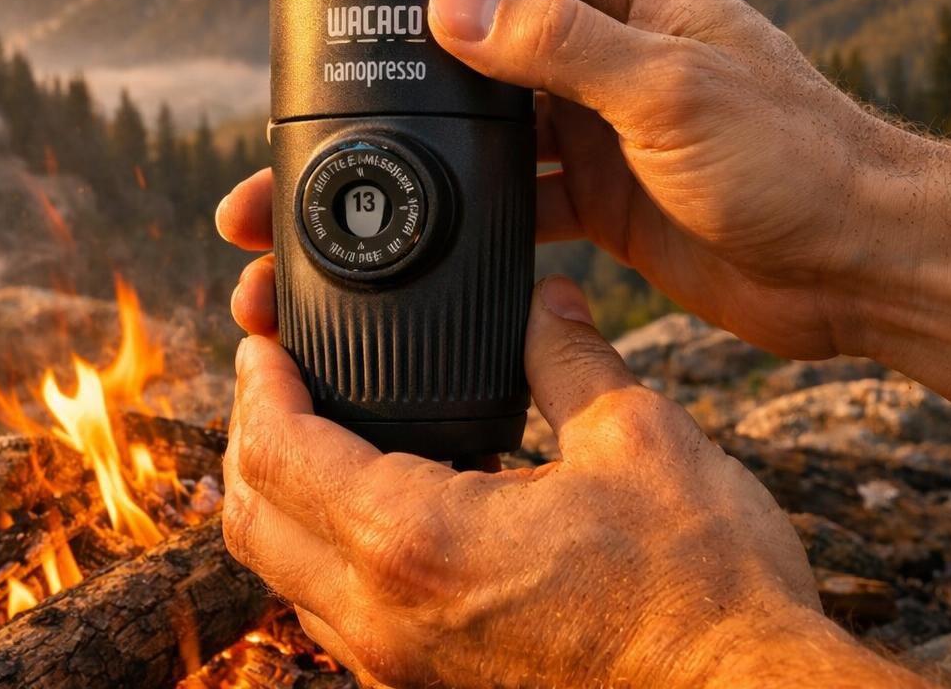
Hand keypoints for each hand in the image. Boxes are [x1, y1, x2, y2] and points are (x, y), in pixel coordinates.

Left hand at [222, 277, 847, 687]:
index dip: (259, 383)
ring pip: (284, 580)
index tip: (265, 340)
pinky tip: (383, 513)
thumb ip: (570, 357)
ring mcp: (401, 670)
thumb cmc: (701, 590)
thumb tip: (547, 298)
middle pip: (251, 520)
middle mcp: (384, 619)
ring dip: (280, 501)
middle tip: (277, 379)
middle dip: (249, 438)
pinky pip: (336, 620)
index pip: (278, 452)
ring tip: (319, 435)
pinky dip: (325, 556)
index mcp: (416, 541)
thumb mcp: (637, 440)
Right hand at [321, 0, 907, 358]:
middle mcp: (615, 44)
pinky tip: (425, 220)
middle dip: (421, 16)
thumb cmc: (794, 157)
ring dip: (433, 124)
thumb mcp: (670, 88)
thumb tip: (450, 7)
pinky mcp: (602, 193)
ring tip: (352, 148)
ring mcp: (604, 120)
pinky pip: (516, 185)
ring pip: (495, 106)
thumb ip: (560, 47)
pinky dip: (473, 200)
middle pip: (497, 6)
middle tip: (341, 32)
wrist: (855, 265)